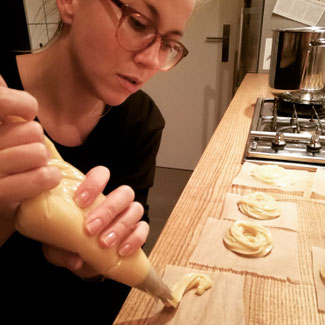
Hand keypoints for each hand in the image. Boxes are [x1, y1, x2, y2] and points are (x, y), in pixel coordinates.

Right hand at [0, 76, 60, 243]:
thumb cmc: (0, 168)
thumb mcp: (2, 136)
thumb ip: (1, 107)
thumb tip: (1, 80)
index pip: (2, 101)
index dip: (22, 104)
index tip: (25, 114)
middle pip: (30, 130)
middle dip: (35, 140)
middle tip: (27, 150)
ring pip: (37, 151)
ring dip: (42, 160)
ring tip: (33, 166)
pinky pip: (40, 176)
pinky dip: (48, 177)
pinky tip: (46, 178)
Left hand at [43, 166, 148, 277]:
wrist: (84, 263)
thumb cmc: (69, 247)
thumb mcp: (58, 248)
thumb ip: (62, 252)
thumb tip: (75, 260)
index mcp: (94, 195)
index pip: (101, 174)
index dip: (94, 183)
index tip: (79, 201)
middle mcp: (114, 202)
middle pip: (123, 193)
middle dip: (108, 210)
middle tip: (90, 229)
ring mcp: (128, 215)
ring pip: (135, 209)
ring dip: (121, 226)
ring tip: (105, 243)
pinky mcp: (138, 231)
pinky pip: (143, 229)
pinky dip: (135, 239)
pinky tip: (122, 250)